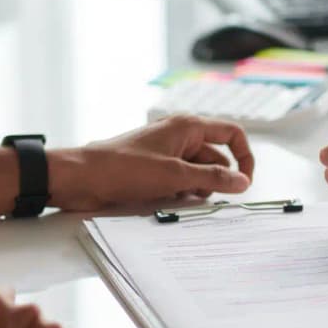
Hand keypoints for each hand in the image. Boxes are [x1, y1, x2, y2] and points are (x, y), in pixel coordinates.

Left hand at [50, 115, 254, 210]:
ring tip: (180, 199)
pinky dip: (182, 192)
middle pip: (216, 158)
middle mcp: (180, 135)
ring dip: (197, 189)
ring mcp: (167, 152)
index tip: (244, 184)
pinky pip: (181, 180)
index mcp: (188, 126)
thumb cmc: (124, 168)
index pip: (232, 134)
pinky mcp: (156, 169)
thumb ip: (212, 178)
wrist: (83, 177)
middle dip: (216, 180)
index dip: (244, 157)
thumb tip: (242, 181)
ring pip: (199, 172)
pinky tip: (170, 201)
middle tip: (208, 200)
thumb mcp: (174, 175)